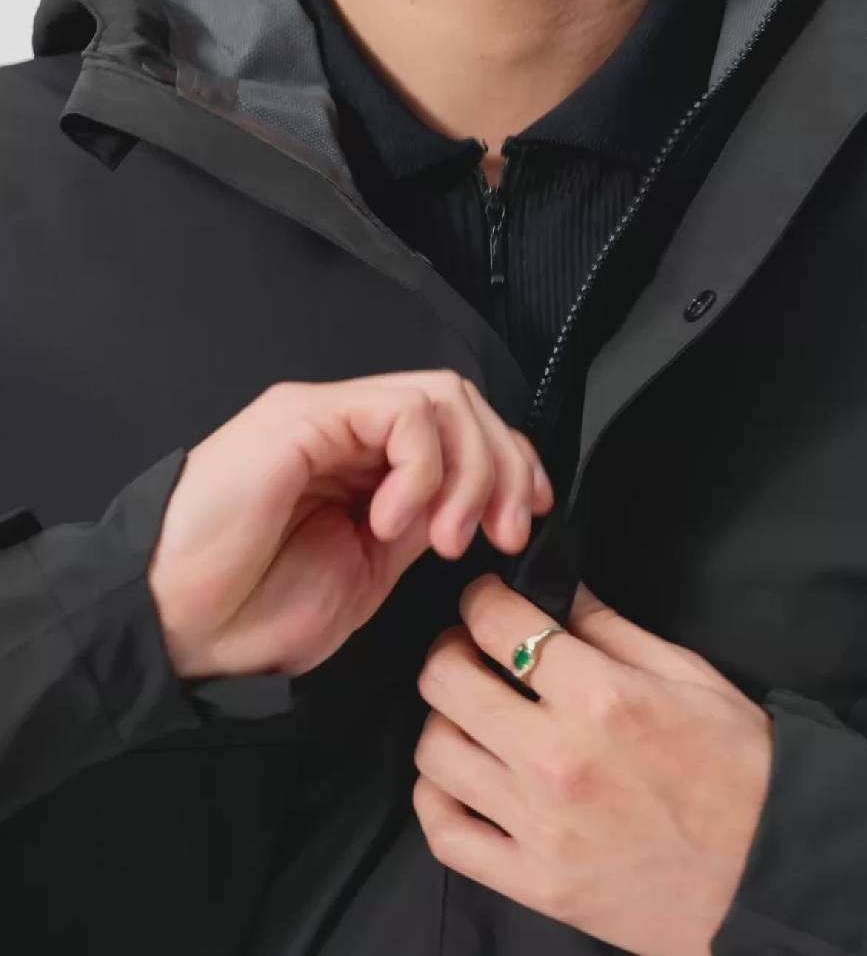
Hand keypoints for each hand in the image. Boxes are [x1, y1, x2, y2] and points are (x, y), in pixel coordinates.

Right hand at [147, 373, 552, 680]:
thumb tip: (480, 506)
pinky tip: (395, 522)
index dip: (511, 464)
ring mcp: (326, 417)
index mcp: (366, 464)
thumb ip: (418, 525)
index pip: (462, 430)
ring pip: (443, 398)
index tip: (530, 519)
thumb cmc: (255, 611)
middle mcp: (349, 429)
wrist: (176, 629)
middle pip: (463, 403)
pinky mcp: (303, 417)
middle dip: (506, 466)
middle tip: (505, 533)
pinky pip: (401, 413)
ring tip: (448, 538)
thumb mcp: (368, 570)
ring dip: (471, 471)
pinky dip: (422, 468)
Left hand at [413, 575, 772, 955]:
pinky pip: (446, 834)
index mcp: (600, 697)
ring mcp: (540, 828)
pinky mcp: (535, 884)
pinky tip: (459, 777)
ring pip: (435, 752)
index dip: (481, 597)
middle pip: (446, 681)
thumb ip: (610, 628)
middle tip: (472, 650)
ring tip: (472, 715)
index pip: (498, 624)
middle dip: (451, 649)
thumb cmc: (741, 767)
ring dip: (444, 720)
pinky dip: (435, 798)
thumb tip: (556, 591)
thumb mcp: (687, 674)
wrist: (770, 877)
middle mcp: (558, 759)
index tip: (486, 599)